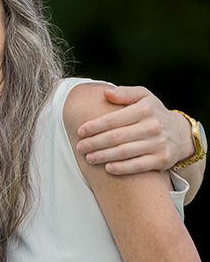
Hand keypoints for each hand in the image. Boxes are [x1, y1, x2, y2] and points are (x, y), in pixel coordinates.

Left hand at [75, 86, 191, 174]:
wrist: (180, 134)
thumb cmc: (153, 113)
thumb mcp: (143, 97)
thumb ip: (124, 93)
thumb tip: (106, 93)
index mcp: (145, 109)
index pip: (113, 119)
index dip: (94, 127)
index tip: (79, 132)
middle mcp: (153, 126)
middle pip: (116, 137)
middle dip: (94, 143)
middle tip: (80, 147)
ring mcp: (158, 144)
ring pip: (124, 152)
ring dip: (103, 156)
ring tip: (88, 158)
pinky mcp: (162, 159)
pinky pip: (138, 166)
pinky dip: (122, 168)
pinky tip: (107, 168)